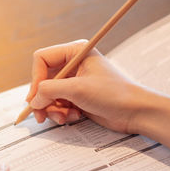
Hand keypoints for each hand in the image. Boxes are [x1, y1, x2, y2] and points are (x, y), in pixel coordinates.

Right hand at [26, 39, 152, 133]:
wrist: (136, 112)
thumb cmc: (114, 94)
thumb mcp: (78, 90)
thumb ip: (50, 91)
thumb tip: (33, 100)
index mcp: (75, 52)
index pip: (42, 59)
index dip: (36, 78)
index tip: (36, 97)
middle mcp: (73, 64)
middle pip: (42, 80)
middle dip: (43, 99)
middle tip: (41, 116)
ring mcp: (74, 81)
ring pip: (48, 95)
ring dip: (52, 109)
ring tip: (64, 118)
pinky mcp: (77, 97)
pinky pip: (58, 104)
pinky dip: (61, 113)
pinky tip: (74, 117)